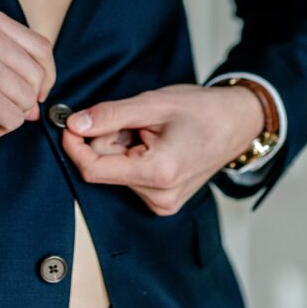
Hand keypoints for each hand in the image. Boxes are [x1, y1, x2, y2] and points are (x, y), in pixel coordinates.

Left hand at [62, 84, 263, 215]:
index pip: (93, 169)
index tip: (69, 123)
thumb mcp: (153, 104)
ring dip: (122, 147)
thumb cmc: (202, 110)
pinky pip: (130, 177)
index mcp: (158, 174)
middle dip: (109, 139)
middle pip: (104, 168)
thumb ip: (110, 115)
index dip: (75, 145)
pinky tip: (154, 144)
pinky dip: (133, 157)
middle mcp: (159, 197)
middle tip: (135, 120)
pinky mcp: (163, 202)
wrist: (237, 123)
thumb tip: (74, 124)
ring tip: (151, 132)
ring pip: (116, 171)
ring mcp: (162, 203)